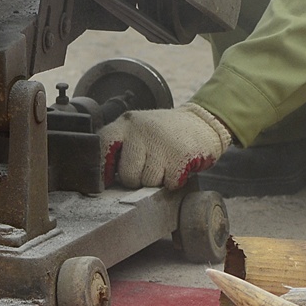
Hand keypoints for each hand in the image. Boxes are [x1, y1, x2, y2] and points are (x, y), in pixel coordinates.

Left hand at [99, 103, 231, 189]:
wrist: (203, 122)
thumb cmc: (165, 133)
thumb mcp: (140, 129)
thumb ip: (122, 147)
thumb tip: (106, 180)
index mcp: (127, 123)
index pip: (103, 147)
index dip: (103, 169)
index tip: (108, 180)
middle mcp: (141, 130)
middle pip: (127, 174)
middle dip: (137, 179)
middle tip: (149, 169)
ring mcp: (161, 142)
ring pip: (148, 182)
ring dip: (157, 181)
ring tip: (165, 165)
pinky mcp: (180, 155)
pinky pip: (169, 183)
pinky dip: (174, 181)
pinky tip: (178, 167)